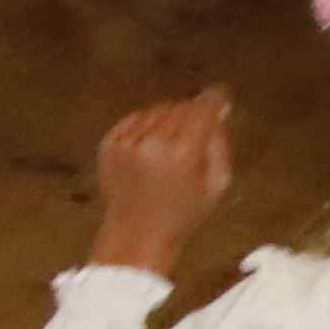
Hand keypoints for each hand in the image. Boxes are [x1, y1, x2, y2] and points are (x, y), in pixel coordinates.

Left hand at [88, 92, 234, 275]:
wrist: (136, 234)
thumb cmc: (183, 214)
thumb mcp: (216, 185)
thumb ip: (220, 144)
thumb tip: (220, 110)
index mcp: (184, 153)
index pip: (203, 108)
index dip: (215, 98)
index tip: (221, 94)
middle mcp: (154, 142)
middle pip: (181, 106)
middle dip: (192, 114)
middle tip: (195, 132)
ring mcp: (127, 142)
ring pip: (157, 110)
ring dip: (167, 120)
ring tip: (170, 146)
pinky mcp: (109, 143)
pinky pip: (134, 119)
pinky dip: (145, 126)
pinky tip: (150, 147)